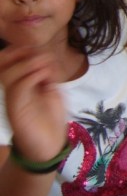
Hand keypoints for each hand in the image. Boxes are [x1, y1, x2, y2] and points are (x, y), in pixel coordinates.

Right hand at [0, 47, 66, 161]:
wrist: (49, 145)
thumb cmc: (51, 119)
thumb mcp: (53, 92)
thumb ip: (48, 75)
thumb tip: (46, 58)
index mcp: (20, 83)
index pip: (8, 61)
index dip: (19, 51)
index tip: (38, 49)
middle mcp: (12, 89)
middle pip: (2, 63)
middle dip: (20, 53)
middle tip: (39, 55)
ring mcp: (13, 98)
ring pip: (8, 73)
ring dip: (28, 63)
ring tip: (44, 65)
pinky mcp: (16, 109)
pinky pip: (18, 88)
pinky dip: (31, 76)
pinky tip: (44, 76)